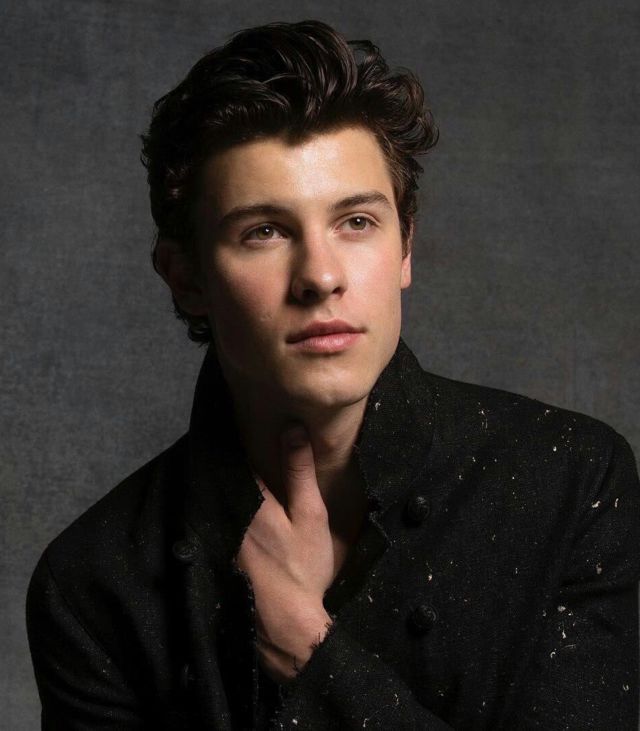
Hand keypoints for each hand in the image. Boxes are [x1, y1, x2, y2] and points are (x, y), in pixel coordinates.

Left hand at [235, 425, 334, 682]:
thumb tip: (291, 426)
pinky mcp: (219, 554)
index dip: (230, 435)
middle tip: (220, 430)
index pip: (232, 457)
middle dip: (216, 455)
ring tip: (215, 457)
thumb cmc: (304, 566)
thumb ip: (299, 471)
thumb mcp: (311, 515)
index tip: (227, 415)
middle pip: (217, 476)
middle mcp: (227, 513)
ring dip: (214, 478)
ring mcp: (220, 536)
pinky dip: (214, 503)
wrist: (286, 623)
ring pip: (214, 497)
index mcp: (250, 500)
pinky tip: (219, 500)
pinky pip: (212, 518)